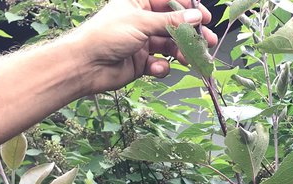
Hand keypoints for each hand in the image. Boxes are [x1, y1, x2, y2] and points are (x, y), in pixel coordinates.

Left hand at [70, 0, 217, 93]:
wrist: (86, 65)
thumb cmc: (105, 35)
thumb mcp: (142, 22)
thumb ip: (171, 21)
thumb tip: (196, 17)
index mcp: (138, 2)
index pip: (169, 1)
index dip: (188, 8)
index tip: (204, 17)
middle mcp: (141, 21)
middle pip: (173, 25)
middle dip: (189, 34)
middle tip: (206, 42)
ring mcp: (142, 42)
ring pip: (169, 46)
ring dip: (180, 53)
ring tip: (189, 59)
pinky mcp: (141, 62)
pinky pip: (159, 63)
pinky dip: (161, 67)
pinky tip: (157, 68)